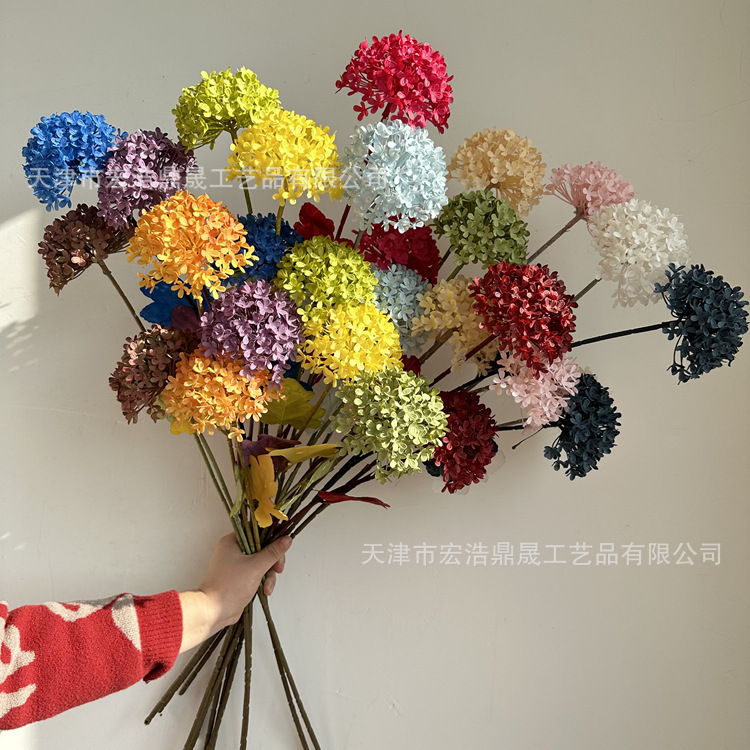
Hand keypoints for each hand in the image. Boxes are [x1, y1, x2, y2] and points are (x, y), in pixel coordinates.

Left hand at [179, 534, 291, 652]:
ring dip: (268, 574)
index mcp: (232, 542)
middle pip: (262, 548)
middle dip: (272, 561)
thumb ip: (273, 552)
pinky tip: (265, 589)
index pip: (257, 532)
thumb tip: (286, 540)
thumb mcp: (255, 566)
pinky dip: (263, 580)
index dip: (271, 538)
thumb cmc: (229, 586)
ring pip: (261, 562)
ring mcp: (237, 564)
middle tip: (277, 568)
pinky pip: (257, 572)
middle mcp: (234, 551)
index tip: (281, 546)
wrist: (215, 611)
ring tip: (268, 586)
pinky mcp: (240, 576)